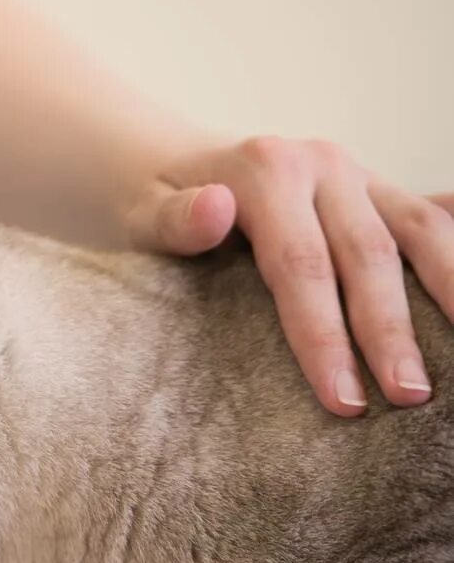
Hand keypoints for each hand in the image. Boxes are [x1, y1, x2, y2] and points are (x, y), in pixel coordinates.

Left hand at [126, 136, 453, 416]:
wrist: (175, 162)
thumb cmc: (153, 203)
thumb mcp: (141, 211)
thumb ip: (173, 220)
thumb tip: (215, 209)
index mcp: (267, 170)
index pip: (301, 265)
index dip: (323, 335)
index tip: (343, 400)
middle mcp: (322, 165)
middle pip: (367, 255)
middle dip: (390, 332)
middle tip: (408, 398)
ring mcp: (360, 176)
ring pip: (421, 232)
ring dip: (451, 294)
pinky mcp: (381, 192)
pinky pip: (433, 222)